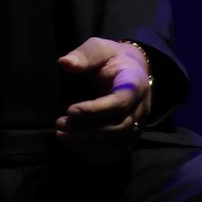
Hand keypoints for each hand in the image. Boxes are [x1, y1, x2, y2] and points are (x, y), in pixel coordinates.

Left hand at [55, 37, 152, 163]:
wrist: (130, 71)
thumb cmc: (111, 59)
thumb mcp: (99, 48)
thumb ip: (84, 55)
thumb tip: (64, 63)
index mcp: (135, 83)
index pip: (121, 102)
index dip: (96, 110)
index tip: (70, 110)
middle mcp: (141, 108)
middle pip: (119, 127)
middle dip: (88, 129)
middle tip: (60, 123)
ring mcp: (138, 125)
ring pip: (117, 144)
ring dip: (87, 143)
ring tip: (61, 133)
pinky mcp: (130, 138)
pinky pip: (114, 153)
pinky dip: (92, 153)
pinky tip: (72, 143)